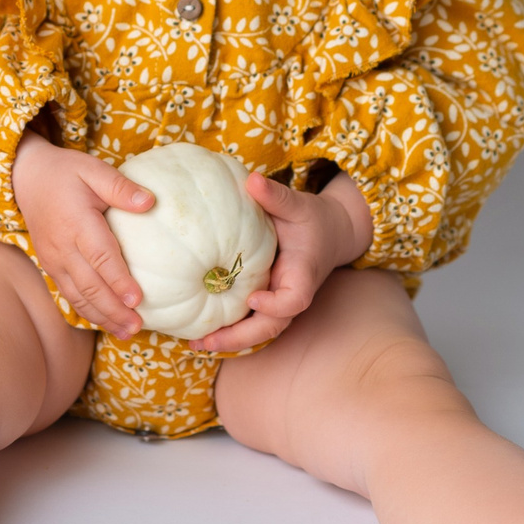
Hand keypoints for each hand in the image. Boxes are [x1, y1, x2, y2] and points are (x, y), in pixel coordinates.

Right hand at [10, 131, 155, 336]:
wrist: (25, 178)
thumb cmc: (65, 173)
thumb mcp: (92, 169)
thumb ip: (120, 187)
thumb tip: (150, 202)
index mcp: (76, 222)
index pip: (100, 257)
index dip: (118, 280)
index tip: (138, 299)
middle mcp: (62, 247)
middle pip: (89, 285)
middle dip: (114, 309)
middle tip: (138, 325)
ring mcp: (54, 260)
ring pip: (78, 296)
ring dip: (103, 317)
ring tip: (127, 332)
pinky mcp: (51, 267)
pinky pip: (70, 294)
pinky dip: (89, 312)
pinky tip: (107, 322)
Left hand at [191, 171, 372, 351]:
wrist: (328, 234)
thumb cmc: (311, 218)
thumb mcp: (298, 204)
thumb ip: (277, 196)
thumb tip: (252, 179)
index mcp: (302, 274)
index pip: (294, 300)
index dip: (275, 304)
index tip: (252, 299)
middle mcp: (291, 294)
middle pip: (270, 327)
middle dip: (239, 338)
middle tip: (205, 342)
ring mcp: (278, 301)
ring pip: (258, 331)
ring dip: (229, 341)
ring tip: (195, 345)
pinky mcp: (267, 301)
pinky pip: (249, 322)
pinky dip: (228, 329)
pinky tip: (199, 331)